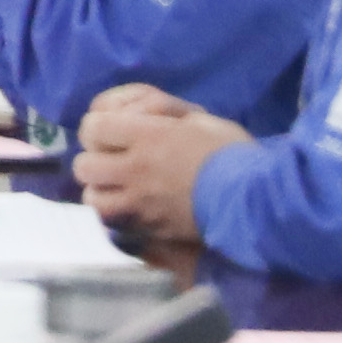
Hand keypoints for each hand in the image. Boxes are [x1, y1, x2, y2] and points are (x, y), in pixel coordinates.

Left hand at [73, 84, 247, 241]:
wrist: (257, 201)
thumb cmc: (232, 153)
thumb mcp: (199, 119)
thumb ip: (163, 114)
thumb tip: (138, 113)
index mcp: (147, 137)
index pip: (93, 127)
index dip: (97, 127)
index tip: (110, 131)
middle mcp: (136, 170)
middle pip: (84, 165)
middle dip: (93, 160)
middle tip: (112, 161)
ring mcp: (142, 204)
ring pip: (93, 199)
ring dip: (100, 191)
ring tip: (117, 188)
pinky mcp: (153, 229)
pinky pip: (115, 225)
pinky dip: (115, 217)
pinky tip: (129, 210)